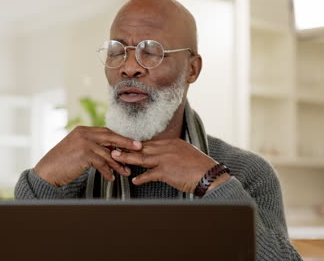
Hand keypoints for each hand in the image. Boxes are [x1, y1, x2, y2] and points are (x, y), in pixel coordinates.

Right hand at [35, 126, 141, 186]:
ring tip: (126, 172)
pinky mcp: (84, 155)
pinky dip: (108, 172)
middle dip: (126, 143)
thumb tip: (111, 150)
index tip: (132, 142)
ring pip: (108, 153)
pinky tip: (111, 178)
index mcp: (83, 130)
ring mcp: (84, 143)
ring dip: (118, 164)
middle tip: (139, 148)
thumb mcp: (77, 149)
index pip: (106, 132)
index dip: (120, 138)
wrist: (47, 172)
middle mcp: (84, 134)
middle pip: (110, 137)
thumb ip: (92, 146)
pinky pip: (102, 164)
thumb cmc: (63, 162)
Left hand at [110, 138, 225, 192]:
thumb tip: (162, 155)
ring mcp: (166, 159)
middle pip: (143, 147)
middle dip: (127, 147)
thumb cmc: (199, 166)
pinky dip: (141, 177)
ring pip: (142, 158)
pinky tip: (134, 180)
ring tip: (116, 157)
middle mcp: (167, 148)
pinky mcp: (166, 171)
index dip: (136, 144)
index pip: (150, 142)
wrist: (209, 175)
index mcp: (171, 142)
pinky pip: (150, 174)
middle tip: (114, 146)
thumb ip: (172, 152)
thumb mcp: (185, 153)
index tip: (125, 143)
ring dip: (127, 158)